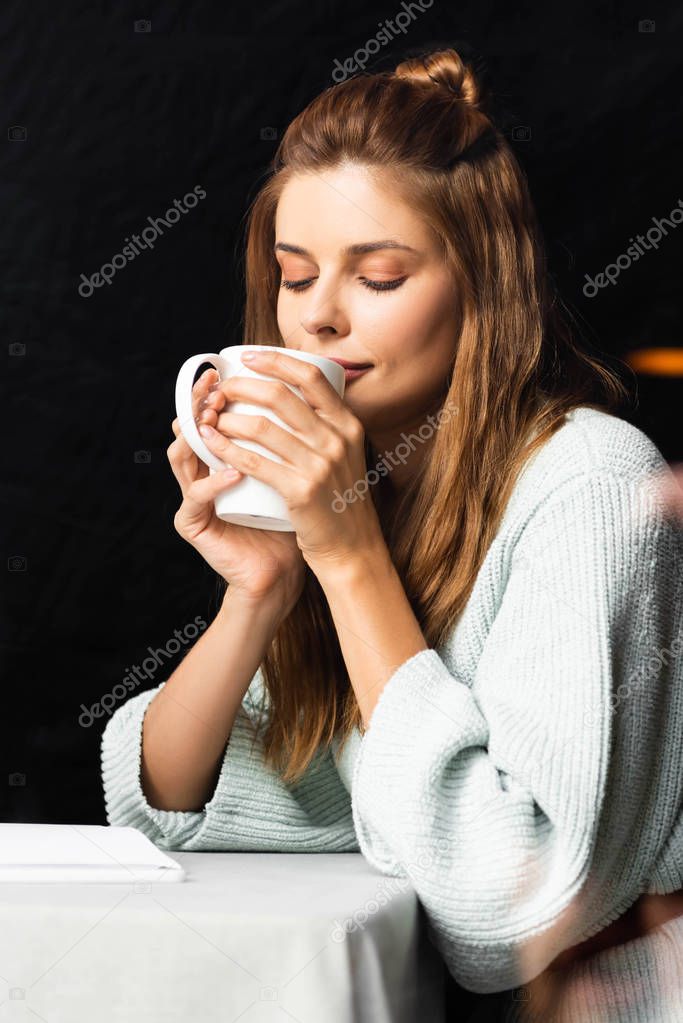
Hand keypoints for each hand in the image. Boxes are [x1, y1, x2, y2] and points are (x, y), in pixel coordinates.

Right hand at [167, 367, 305, 610]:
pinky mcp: (192, 523)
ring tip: (220, 417)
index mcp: (221, 456)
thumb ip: (301, 437)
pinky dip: (214, 481)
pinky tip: (233, 470)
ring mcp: (192, 496)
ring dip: (200, 432)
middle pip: (187, 427)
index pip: (209, 413)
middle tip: (219, 385)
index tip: (239, 364)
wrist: (282, 570)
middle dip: (201, 401)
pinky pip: (196, 496)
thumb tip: (325, 391)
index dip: (218, 387)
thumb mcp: (297, 470)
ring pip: (181, 454)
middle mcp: (200, 471)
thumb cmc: (293, 519)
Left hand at [196, 350, 387, 576]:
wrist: (352, 547)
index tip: (248, 357)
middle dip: (242, 387)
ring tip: (211, 417)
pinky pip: (254, 462)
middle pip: (280, 395)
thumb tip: (290, 391)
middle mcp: (337, 439)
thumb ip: (325, 425)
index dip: (275, 360)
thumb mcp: (345, 454)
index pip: (311, 376)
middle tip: (222, 390)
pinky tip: (211, 442)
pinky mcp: (301, 491)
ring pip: (261, 427)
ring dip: (227, 418)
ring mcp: (320, 465)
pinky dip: (226, 449)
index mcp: (348, 424)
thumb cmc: (340, 500)